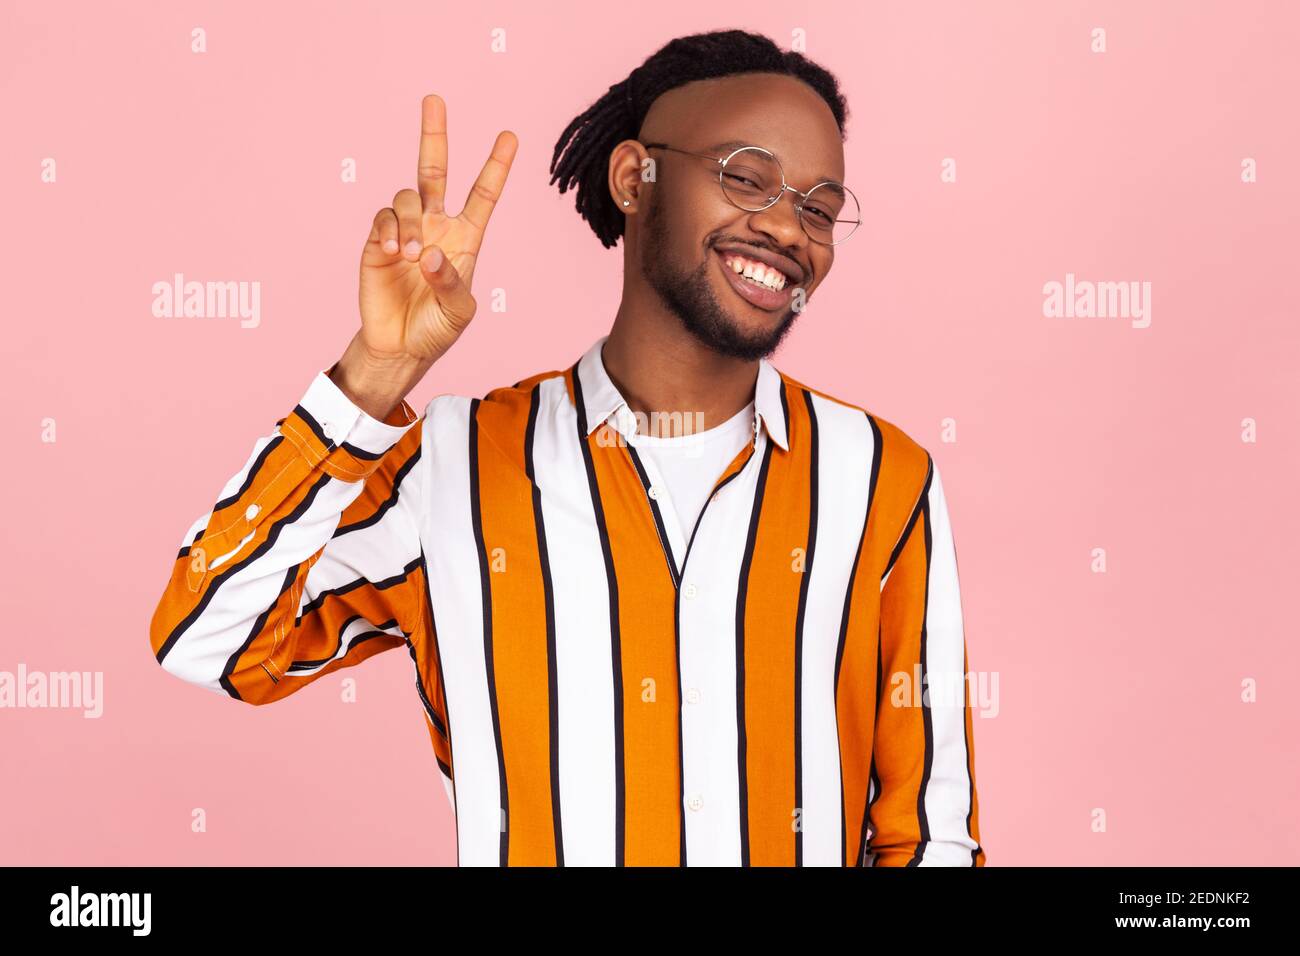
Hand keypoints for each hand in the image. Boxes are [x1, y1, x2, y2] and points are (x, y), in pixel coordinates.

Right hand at [355, 94, 517, 370]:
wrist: (400, 347)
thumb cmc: (437, 329)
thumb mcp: (459, 312)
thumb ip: (452, 283)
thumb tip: (429, 254)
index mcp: (465, 238)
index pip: (483, 195)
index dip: (496, 166)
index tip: (510, 136)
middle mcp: (435, 226)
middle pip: (434, 171)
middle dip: (434, 134)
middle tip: (434, 99)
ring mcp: (405, 231)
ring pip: (407, 197)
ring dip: (409, 222)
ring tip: (410, 255)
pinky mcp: (377, 241)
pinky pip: (383, 218)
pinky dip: (389, 230)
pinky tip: (393, 252)